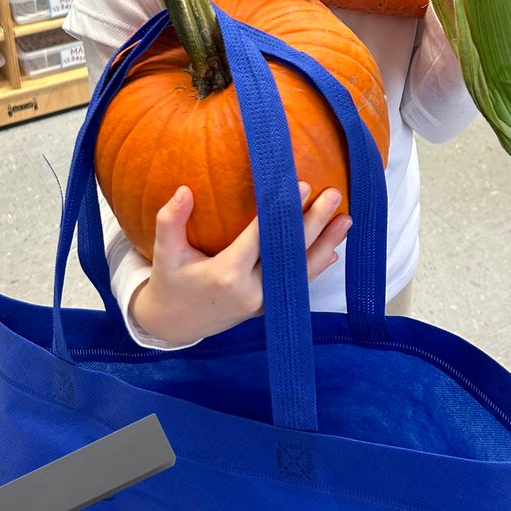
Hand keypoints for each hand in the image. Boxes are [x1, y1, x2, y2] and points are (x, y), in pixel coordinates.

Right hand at [129, 182, 350, 344]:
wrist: (173, 324)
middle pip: (289, 253)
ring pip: (300, 272)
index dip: (283, 213)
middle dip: (314, 223)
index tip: (303, 186)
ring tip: (346, 220)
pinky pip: (296, 286)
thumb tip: (184, 190)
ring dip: (325, 245)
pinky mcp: (266, 309)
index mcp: (226, 274)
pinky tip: (333, 250)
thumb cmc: (170, 282)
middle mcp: (250, 291)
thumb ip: (171, 220)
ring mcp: (262, 303)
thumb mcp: (165, 252)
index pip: (262, 238)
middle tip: (333, 195)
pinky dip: (315, 267)